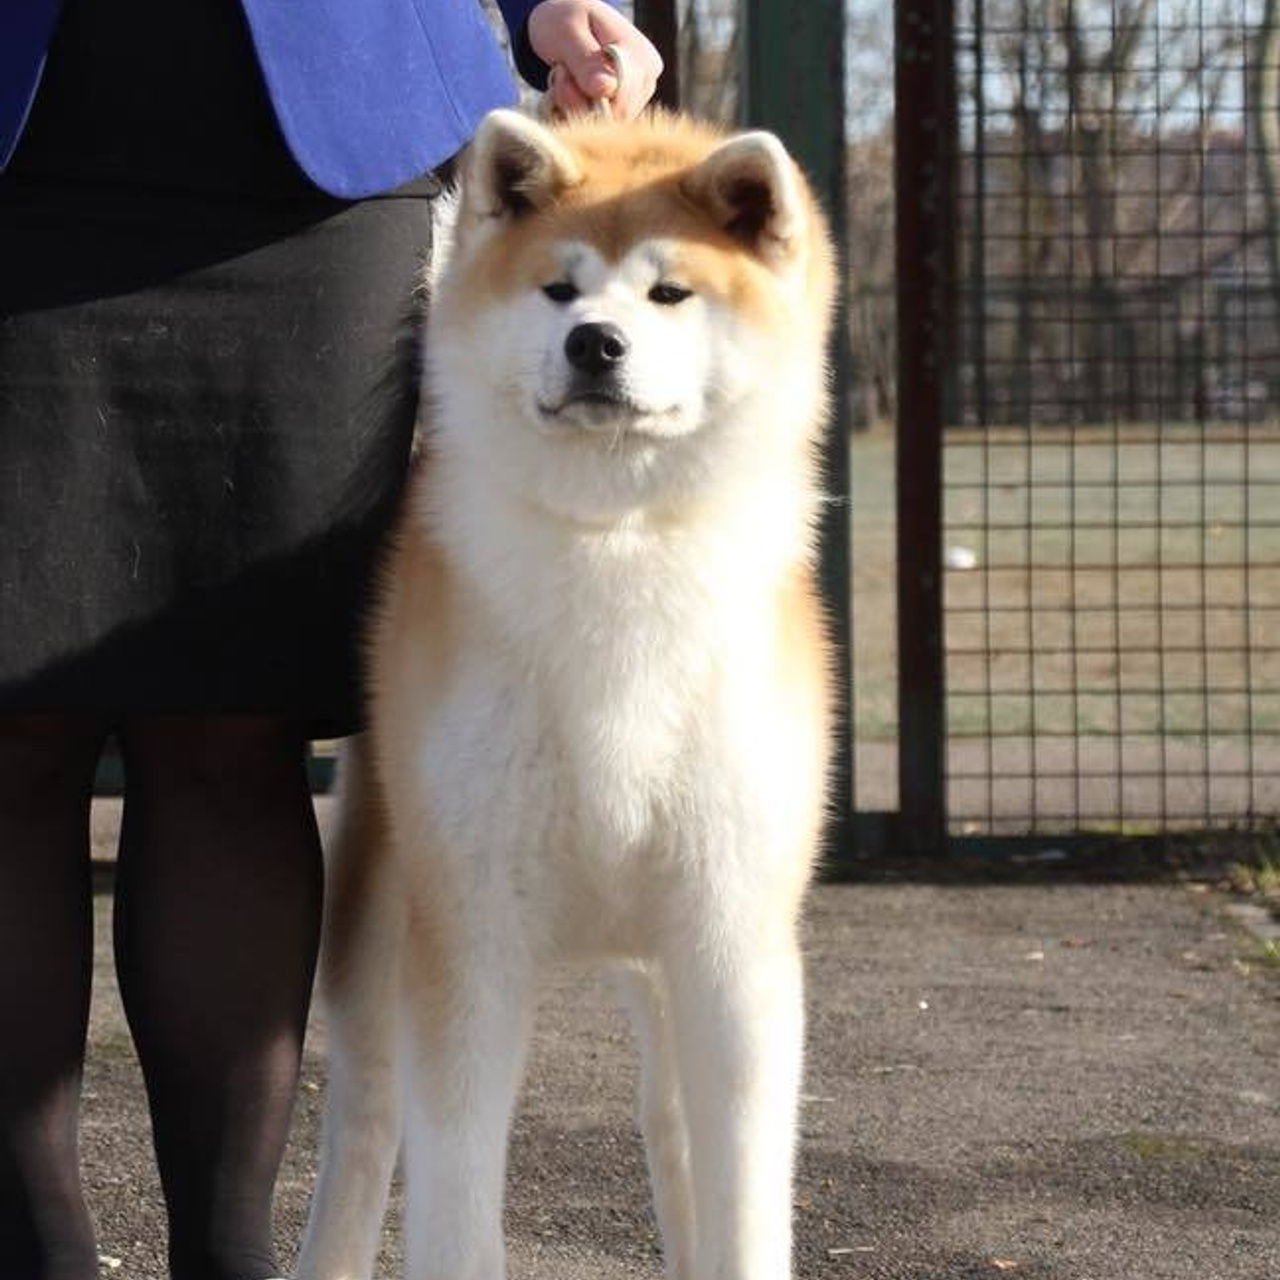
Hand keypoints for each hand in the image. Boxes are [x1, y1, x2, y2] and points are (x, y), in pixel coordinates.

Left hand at [527, 0, 662, 120]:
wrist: (566, 25)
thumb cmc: (565, 21)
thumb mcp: (567, 32)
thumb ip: (586, 61)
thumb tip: (607, 90)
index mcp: (640, 56)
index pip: (620, 101)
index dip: (583, 97)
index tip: (561, 70)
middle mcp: (646, 80)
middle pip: (612, 117)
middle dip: (577, 102)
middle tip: (559, 73)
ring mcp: (638, 98)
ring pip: (604, 126)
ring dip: (575, 108)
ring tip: (567, 78)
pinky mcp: (625, 111)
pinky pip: (599, 129)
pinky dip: (578, 114)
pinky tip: (573, 91)